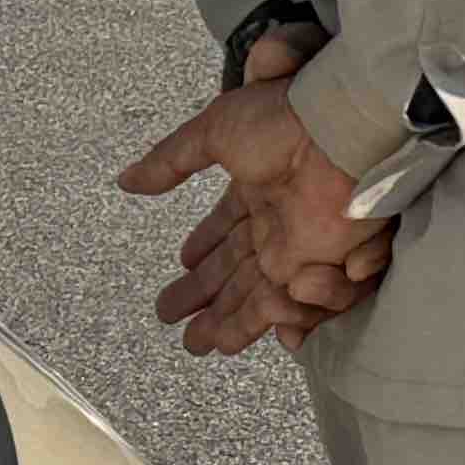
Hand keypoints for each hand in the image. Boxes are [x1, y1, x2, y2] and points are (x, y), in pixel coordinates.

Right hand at [119, 44, 390, 354]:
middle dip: (209, 301)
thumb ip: (170, 160)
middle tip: (182, 328)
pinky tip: (251, 335)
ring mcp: (305, 246)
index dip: (205, 252)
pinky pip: (308, 304)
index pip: (225, 230)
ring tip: (200, 343)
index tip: (183, 268)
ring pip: (265, 297)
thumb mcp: (215, 131)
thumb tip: (126, 181)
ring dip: (232, 323)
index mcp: (256, 191)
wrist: (338, 129)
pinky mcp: (330, 265)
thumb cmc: (282, 121)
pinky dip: (282, 320)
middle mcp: (279, 223)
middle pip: (238, 272)